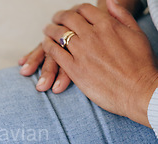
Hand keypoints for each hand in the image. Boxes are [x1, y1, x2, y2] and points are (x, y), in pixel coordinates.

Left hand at [42, 0, 157, 126]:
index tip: (72, 13)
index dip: (75, 9)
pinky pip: (54, 52)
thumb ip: (122, 16)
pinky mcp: (74, 68)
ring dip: (50, 30)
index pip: (85, 9)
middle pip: (69, 18)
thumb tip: (110, 3)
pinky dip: (48, 46)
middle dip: (60, 17)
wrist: (138, 91)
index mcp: (108, 25)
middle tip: (55, 19)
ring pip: (58, 33)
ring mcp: (82, 51)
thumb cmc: (141, 65)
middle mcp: (93, 35)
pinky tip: (47, 45)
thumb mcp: (137, 34)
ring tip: (47, 30)